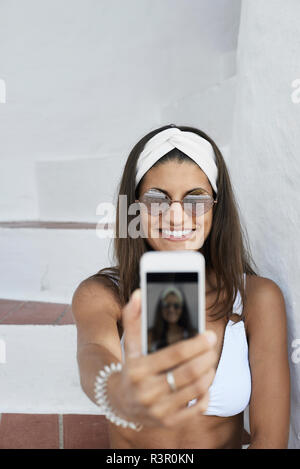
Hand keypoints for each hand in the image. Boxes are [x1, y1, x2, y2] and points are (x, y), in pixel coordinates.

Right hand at [107, 288, 216, 428]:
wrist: (121, 402)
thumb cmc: (131, 368)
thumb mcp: (130, 345)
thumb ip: (133, 319)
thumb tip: (138, 294)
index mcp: (138, 370)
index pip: (174, 355)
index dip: (195, 344)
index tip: (209, 335)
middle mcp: (147, 393)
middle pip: (189, 372)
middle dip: (206, 357)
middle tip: (213, 346)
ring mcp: (159, 410)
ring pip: (195, 389)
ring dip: (209, 373)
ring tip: (211, 361)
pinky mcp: (169, 422)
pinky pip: (196, 408)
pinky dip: (206, 394)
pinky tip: (205, 382)